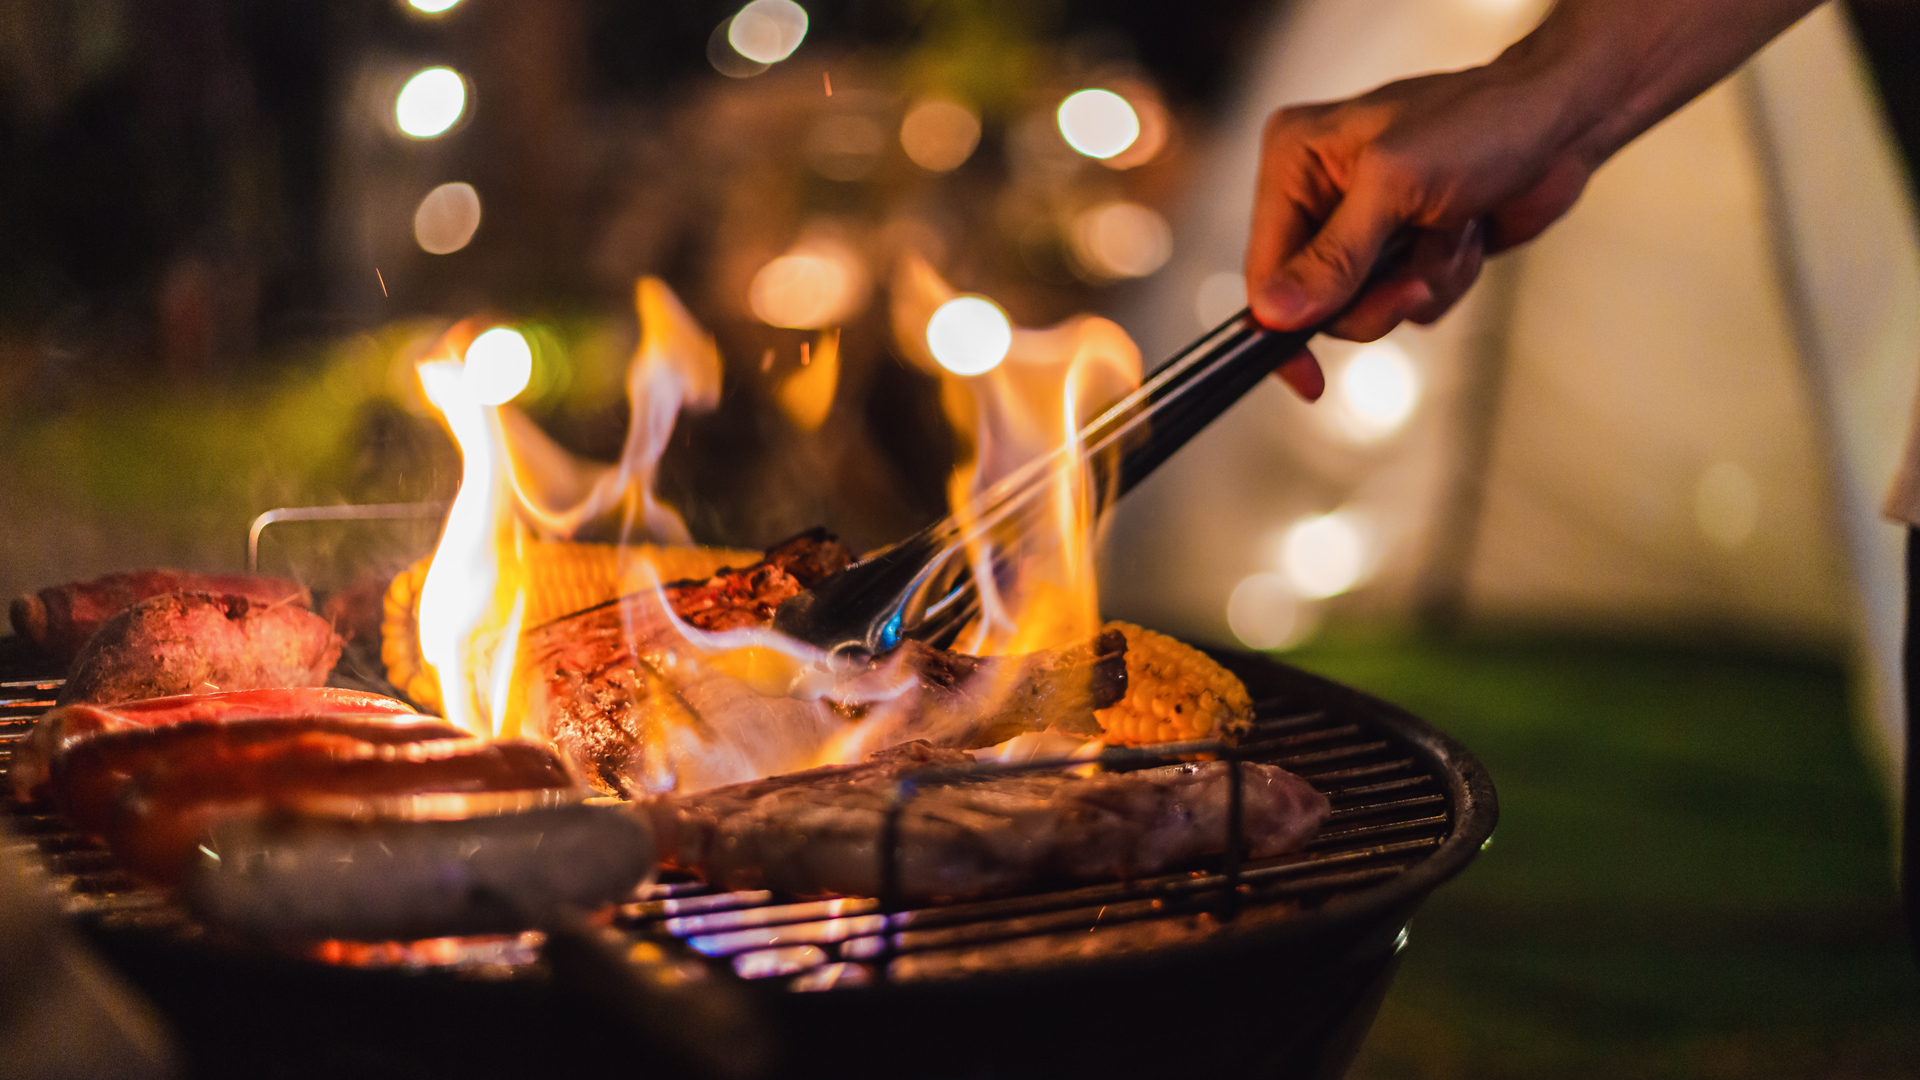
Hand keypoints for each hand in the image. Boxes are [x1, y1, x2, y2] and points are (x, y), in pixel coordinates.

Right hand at [1249, 61, 1597, 398]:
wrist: (1561, 122)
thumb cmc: (1484, 122)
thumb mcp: (1396, 185)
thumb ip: (1332, 256)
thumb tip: (1274, 314)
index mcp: (1295, 160)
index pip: (1264, 268)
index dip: (1281, 327)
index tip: (1306, 378)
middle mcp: (1319, 193)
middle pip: (1314, 301)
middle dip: (1375, 297)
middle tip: (1416, 278)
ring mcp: (1362, 225)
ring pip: (1366, 308)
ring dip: (1421, 281)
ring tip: (1453, 231)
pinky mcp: (1403, 250)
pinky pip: (1406, 305)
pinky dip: (1445, 280)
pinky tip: (1465, 233)